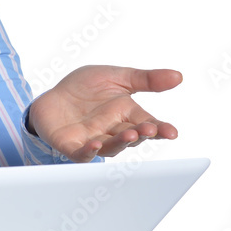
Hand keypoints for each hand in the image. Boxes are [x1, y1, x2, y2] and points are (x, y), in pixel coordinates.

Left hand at [28, 66, 181, 162]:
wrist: (52, 95)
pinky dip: (89, 152)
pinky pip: (81, 153)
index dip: (161, 129)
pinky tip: (95, 146)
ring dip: (121, 142)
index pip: (148, 124)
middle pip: (132, 137)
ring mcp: (93, 139)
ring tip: (130, 134)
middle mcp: (113, 130)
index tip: (172, 132)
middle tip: (149, 129)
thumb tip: (178, 76)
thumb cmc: (85, 88)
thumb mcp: (117, 77)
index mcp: (126, 114)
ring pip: (110, 146)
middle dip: (142, 134)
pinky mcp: (71, 146)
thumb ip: (146, 79)